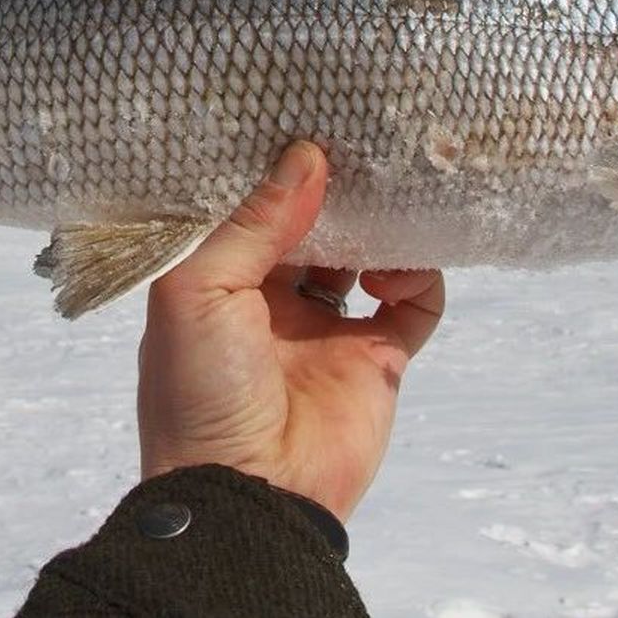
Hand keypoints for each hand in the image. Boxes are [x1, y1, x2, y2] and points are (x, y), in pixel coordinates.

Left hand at [137, 141, 445, 521]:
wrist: (250, 496)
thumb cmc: (200, 391)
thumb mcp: (198, 293)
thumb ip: (252, 224)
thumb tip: (306, 156)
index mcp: (220, 282)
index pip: (254, 210)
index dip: (277, 171)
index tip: (306, 121)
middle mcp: (274, 300)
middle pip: (315, 226)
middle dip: (336, 189)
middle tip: (362, 142)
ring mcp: (329, 329)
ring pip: (367, 255)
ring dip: (380, 225)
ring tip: (387, 200)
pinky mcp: (379, 359)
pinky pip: (414, 303)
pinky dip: (419, 275)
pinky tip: (399, 267)